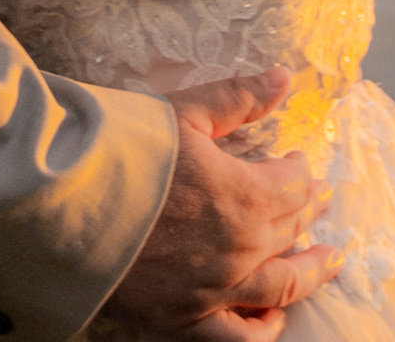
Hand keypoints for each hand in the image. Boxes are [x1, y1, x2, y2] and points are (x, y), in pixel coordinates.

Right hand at [105, 77, 341, 336]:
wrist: (67, 202)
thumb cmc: (125, 148)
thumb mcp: (185, 111)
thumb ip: (240, 97)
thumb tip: (285, 78)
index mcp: (245, 196)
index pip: (293, 187)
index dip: (300, 172)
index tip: (298, 161)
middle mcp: (240, 250)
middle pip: (290, 231)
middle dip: (308, 211)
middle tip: (320, 200)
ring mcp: (214, 291)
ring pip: (280, 288)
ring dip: (309, 273)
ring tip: (328, 261)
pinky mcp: (184, 320)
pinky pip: (238, 339)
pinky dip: (263, 331)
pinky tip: (275, 320)